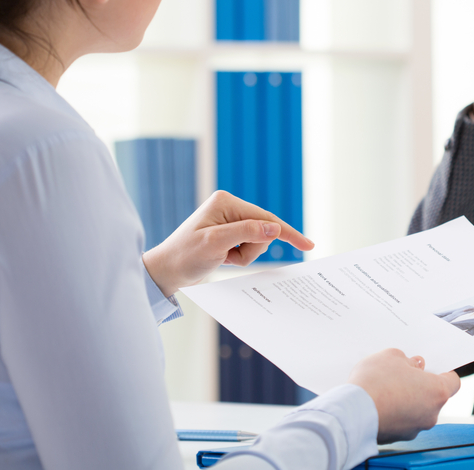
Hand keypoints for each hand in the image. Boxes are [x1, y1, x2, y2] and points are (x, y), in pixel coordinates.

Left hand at [142, 190, 313, 296]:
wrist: (165, 271)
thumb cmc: (185, 256)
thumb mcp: (215, 244)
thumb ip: (247, 232)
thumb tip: (275, 227)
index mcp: (226, 202)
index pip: (265, 218)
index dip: (287, 233)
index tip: (308, 245)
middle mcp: (229, 207)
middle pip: (263, 230)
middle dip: (252, 250)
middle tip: (228, 258)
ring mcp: (230, 220)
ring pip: (258, 240)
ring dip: (245, 255)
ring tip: (223, 259)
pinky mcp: (229, 232)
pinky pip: (249, 246)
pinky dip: (241, 256)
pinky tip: (223, 258)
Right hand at [348, 348, 460, 443]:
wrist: (354, 412)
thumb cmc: (376, 383)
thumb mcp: (391, 356)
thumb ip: (407, 360)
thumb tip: (411, 365)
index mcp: (437, 392)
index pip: (453, 382)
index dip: (442, 373)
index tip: (432, 369)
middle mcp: (431, 414)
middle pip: (433, 396)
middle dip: (420, 385)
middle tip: (402, 375)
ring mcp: (415, 428)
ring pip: (416, 410)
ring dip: (406, 400)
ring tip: (386, 388)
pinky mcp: (398, 437)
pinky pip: (402, 421)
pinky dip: (395, 413)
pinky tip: (379, 402)